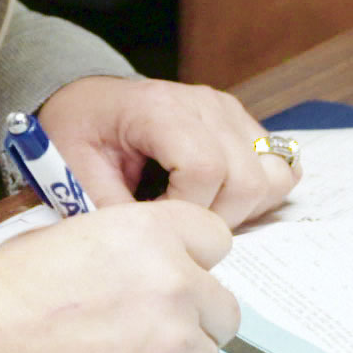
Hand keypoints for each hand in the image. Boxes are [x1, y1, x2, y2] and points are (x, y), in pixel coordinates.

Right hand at [0, 201, 235, 352]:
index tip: (170, 279)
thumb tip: (153, 265)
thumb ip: (127, 247)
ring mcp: (178, 350)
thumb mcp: (65, 238)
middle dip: (189, 320)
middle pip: (222, 309)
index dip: (190, 262)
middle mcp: (178, 286)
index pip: (215, 240)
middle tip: (139, 335)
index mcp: (152, 234)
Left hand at [38, 75, 302, 225]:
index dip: (186, 211)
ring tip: (199, 213)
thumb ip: (110, 211)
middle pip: (246, 179)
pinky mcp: (243, 125)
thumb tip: (147, 250)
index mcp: (160, 109)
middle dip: (216, 218)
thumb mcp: (74, 171)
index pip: (204, 169)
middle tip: (177, 225)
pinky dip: (257, 194)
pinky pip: (278, 167)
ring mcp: (230, 112)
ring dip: (242, 208)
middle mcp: (206, 105)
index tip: (155, 225)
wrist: (90, 102)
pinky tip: (218, 199)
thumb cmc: (80, 132)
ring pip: (273, 176)